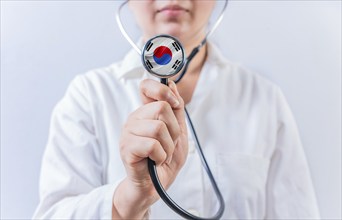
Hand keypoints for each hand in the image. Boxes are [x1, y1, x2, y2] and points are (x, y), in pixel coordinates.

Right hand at [112, 79, 187, 218]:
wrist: (155, 186)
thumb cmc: (164, 159)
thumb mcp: (178, 132)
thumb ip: (176, 110)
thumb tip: (172, 84)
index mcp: (145, 113)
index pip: (146, 86)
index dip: (162, 90)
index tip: (175, 104)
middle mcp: (134, 119)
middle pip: (161, 107)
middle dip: (174, 130)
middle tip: (169, 143)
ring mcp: (128, 133)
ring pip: (158, 127)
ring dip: (168, 146)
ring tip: (162, 154)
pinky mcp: (126, 148)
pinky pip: (152, 144)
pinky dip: (161, 155)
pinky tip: (156, 160)